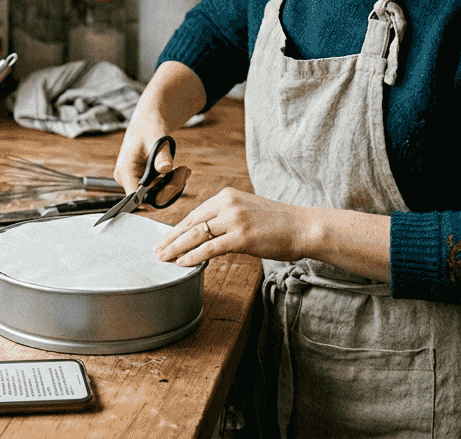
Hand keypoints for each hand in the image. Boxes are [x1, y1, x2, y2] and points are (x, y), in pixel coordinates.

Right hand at [112, 61, 206, 191]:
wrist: (148, 122)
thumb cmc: (149, 127)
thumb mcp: (157, 139)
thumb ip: (161, 156)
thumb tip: (165, 169)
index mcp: (124, 170)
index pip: (135, 196)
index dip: (156, 195)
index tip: (175, 184)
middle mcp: (127, 179)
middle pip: (150, 197)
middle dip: (171, 187)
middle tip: (184, 172)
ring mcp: (135, 181)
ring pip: (158, 195)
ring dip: (174, 184)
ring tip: (184, 170)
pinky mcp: (144, 182)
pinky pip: (160, 189)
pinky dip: (172, 181)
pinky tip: (180, 170)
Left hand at [154, 187, 313, 266]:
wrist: (303, 227)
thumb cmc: (278, 223)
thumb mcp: (248, 212)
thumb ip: (227, 218)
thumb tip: (207, 234)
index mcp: (227, 196)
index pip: (195, 213)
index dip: (178, 228)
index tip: (166, 238)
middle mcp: (228, 204)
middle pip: (191, 222)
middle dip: (171, 238)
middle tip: (157, 250)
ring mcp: (234, 219)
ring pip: (196, 234)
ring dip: (176, 248)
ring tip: (164, 258)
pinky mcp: (242, 236)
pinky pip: (210, 247)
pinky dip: (193, 256)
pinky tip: (183, 263)